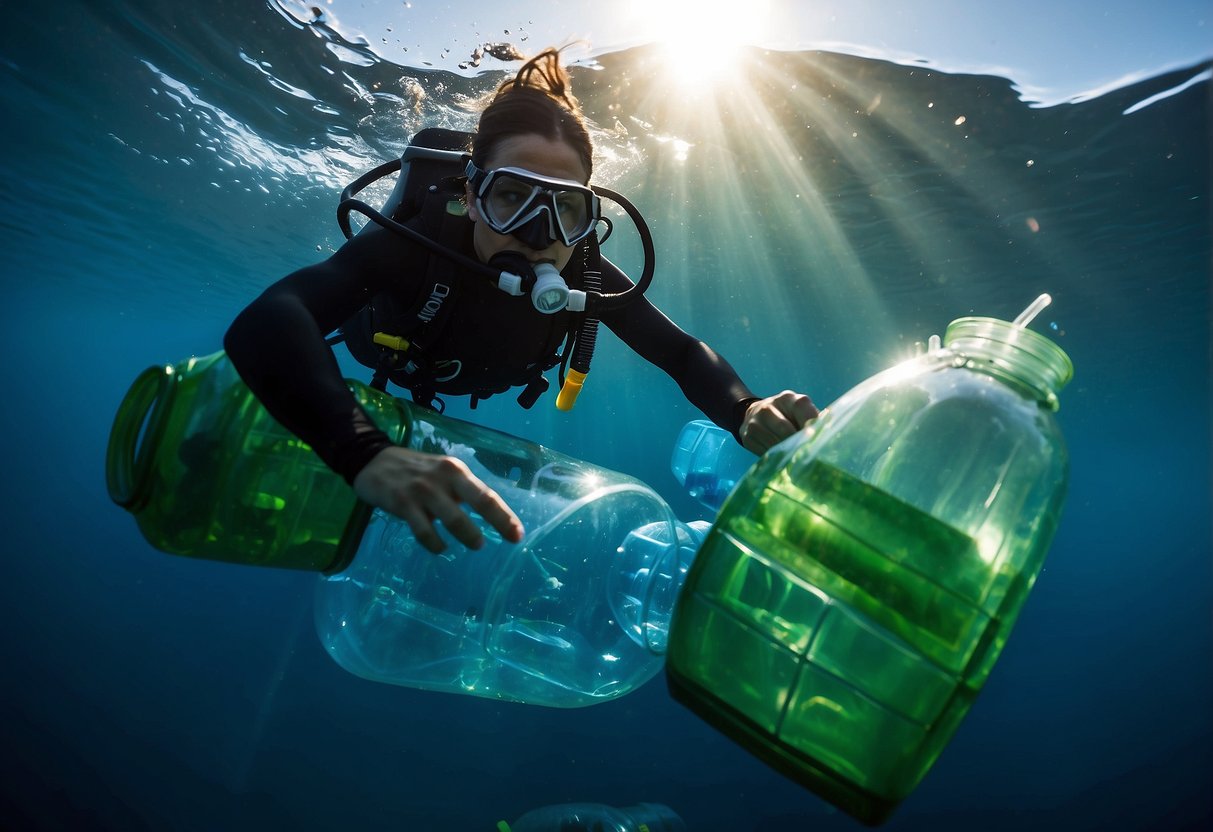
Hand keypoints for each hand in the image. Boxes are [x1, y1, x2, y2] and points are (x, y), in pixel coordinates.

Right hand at [352, 446, 523, 553]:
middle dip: (496, 524)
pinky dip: (435, 544)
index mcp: (456, 470)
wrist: (372, 460)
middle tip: (507, 541)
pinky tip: (440, 548)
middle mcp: (443, 477)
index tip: (518, 535)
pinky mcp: (402, 503)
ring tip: (476, 544)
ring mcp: (423, 490)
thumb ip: (461, 492)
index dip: (505, 516)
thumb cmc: (415, 471)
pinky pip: (424, 531)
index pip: (487, 495)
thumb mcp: (442, 473)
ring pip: (453, 519)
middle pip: (478, 503)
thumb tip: (488, 517)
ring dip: (468, 536)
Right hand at [740, 390, 818, 454]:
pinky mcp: (747, 435)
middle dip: (799, 444)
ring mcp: (755, 421)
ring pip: (775, 442)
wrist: (754, 414)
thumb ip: (813, 420)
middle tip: (809, 456)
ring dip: (787, 453)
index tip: (818, 438)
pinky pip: (764, 451)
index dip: (812, 424)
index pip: (802, 408)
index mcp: (787, 398)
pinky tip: (782, 458)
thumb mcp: (799, 412)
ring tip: (797, 459)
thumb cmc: (787, 416)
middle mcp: (769, 406)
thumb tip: (830, 431)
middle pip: (786, 429)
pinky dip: (776, 457)